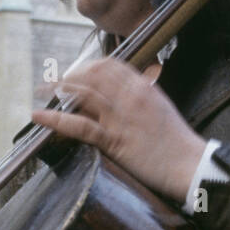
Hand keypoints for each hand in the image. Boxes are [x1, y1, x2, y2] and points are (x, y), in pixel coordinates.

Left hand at [31, 58, 204, 204]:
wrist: (190, 164)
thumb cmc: (178, 142)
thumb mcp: (162, 109)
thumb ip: (143, 97)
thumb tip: (126, 93)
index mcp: (143, 87)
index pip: (110, 65)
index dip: (88, 66)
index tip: (76, 73)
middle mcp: (130, 96)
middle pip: (92, 75)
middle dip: (69, 76)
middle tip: (53, 83)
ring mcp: (121, 117)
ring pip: (82, 94)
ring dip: (57, 90)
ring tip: (41, 90)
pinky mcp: (114, 140)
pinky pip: (79, 126)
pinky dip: (56, 120)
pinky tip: (39, 117)